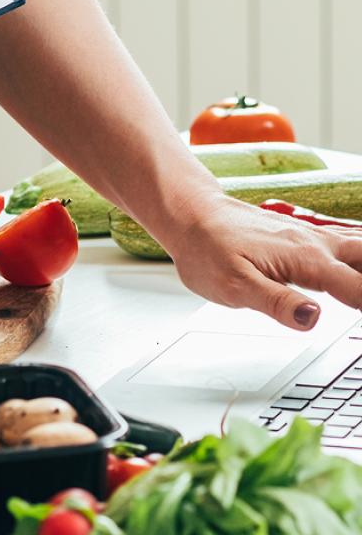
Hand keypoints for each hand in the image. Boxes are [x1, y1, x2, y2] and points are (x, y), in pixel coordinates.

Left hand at [164, 194, 361, 329]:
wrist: (191, 216)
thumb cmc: (207, 249)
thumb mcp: (232, 286)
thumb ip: (274, 301)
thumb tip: (311, 318)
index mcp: (306, 261)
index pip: (361, 292)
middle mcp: (318, 246)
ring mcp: (314, 238)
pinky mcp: (306, 236)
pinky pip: (351, 240)